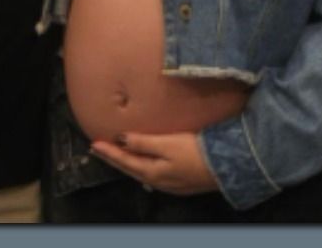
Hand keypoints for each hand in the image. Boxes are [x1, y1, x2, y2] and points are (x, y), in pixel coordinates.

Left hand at [90, 131, 218, 194]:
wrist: (228, 167)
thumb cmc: (196, 152)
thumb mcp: (168, 144)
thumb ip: (144, 142)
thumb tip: (121, 139)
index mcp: (152, 172)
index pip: (124, 161)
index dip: (108, 152)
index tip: (93, 144)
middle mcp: (158, 182)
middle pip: (130, 168)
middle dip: (114, 158)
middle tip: (98, 149)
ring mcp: (170, 184)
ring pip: (141, 172)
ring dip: (127, 162)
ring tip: (116, 154)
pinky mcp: (181, 181)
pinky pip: (153, 173)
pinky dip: (142, 165)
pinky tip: (142, 162)